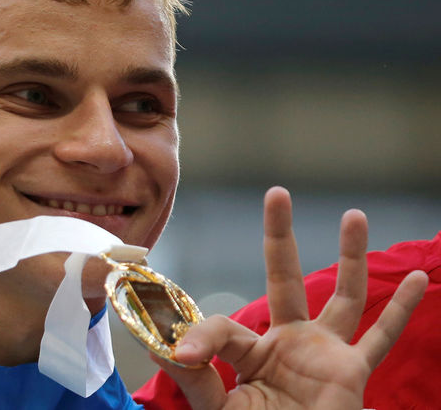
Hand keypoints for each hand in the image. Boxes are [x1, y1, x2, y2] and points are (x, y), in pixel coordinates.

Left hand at [153, 186, 427, 409]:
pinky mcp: (352, 371)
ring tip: (355, 215)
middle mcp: (288, 343)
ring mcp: (323, 353)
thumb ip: (196, 378)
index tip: (182, 352)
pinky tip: (418, 281)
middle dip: (280, 236)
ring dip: (351, 256)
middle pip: (285, 277)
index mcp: (250, 352)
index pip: (224, 327)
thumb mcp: (218, 408)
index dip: (201, 337)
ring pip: (343, 296)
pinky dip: (401, 310)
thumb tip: (164, 347)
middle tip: (277, 192)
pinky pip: (382, 337)